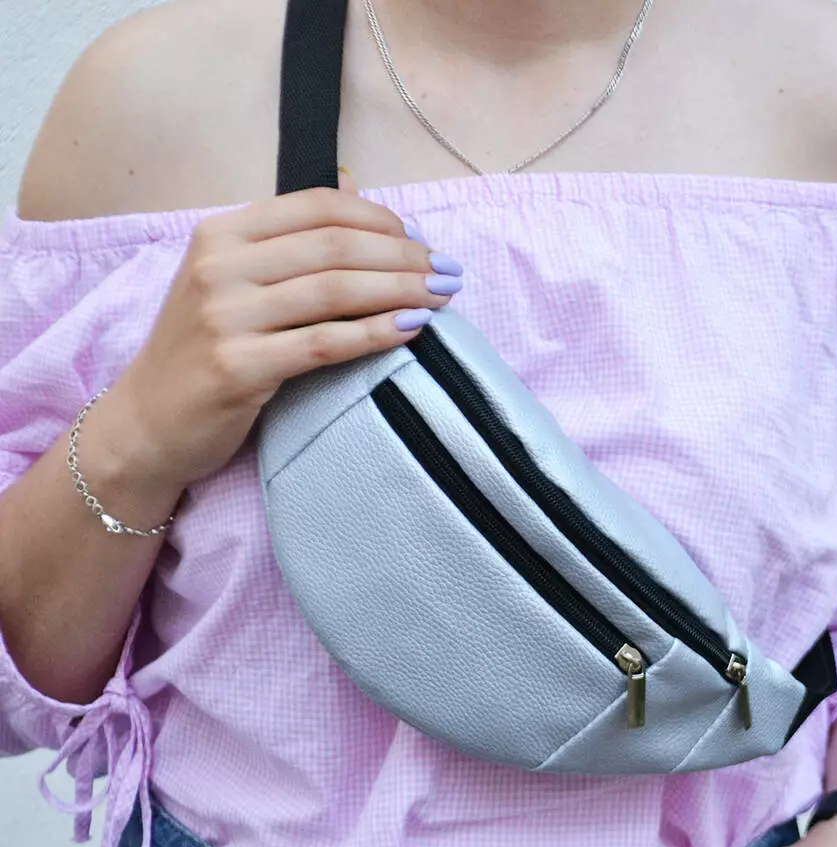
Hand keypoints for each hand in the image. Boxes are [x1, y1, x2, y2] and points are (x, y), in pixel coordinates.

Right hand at [105, 173, 461, 494]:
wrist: (147, 423)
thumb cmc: (201, 352)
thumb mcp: (229, 282)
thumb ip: (285, 243)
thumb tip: (356, 190)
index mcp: (221, 234)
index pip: (317, 206)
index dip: (380, 219)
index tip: (420, 239)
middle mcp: (219, 267)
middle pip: (335, 246)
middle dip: (404, 255)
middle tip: (447, 271)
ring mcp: (225, 316)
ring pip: (336, 289)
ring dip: (401, 290)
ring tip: (442, 296)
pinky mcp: (239, 367)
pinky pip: (325, 342)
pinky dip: (376, 332)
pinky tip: (412, 329)